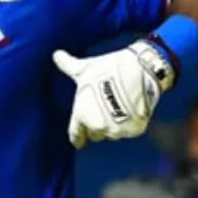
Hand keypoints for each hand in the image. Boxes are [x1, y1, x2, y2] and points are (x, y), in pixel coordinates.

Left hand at [52, 40, 172, 147]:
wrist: (141, 69)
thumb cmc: (109, 68)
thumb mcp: (86, 68)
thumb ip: (69, 65)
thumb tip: (56, 55)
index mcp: (82, 114)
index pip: (76, 134)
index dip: (77, 137)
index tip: (78, 142)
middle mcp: (98, 126)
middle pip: (95, 133)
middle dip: (97, 125)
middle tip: (103, 110)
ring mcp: (117, 130)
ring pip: (113, 133)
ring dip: (114, 125)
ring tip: (119, 106)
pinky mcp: (134, 130)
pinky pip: (129, 130)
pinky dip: (130, 123)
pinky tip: (131, 108)